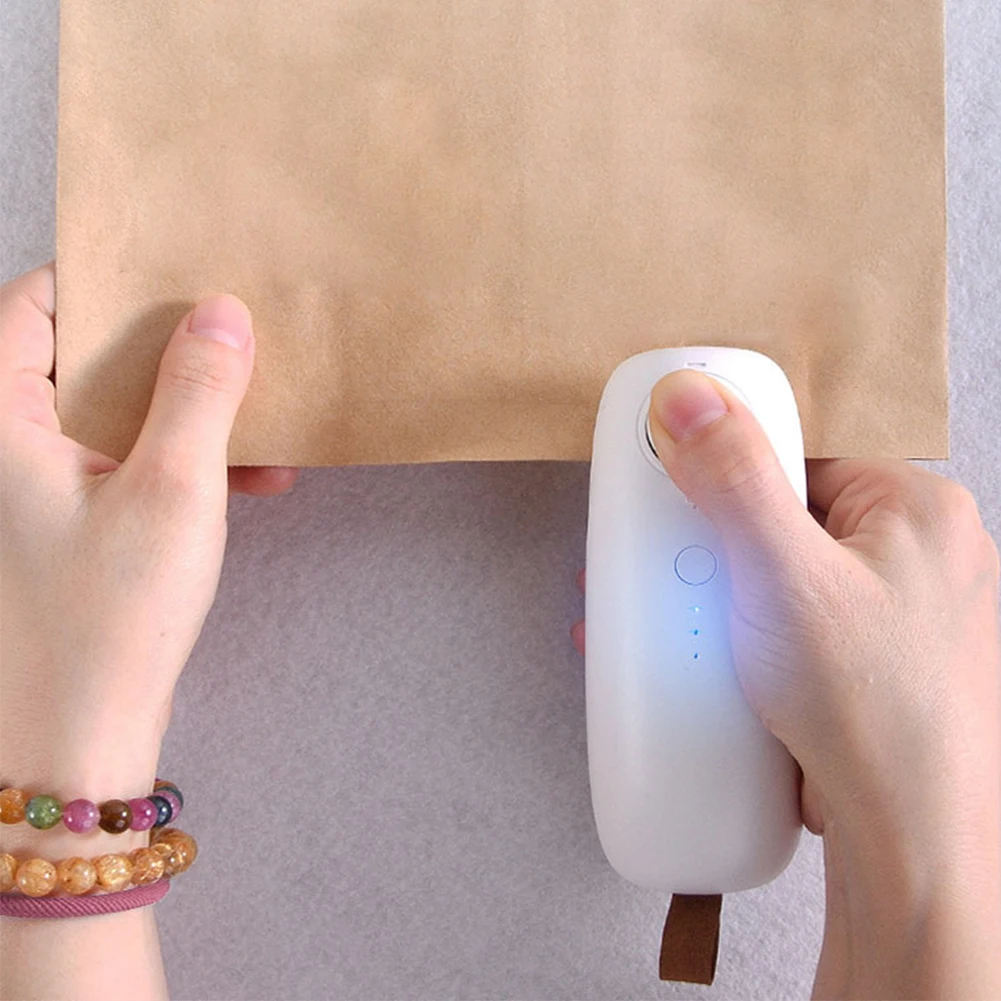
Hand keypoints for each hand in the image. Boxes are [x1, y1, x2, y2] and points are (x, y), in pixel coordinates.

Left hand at [0, 264, 295, 848]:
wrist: (78, 739)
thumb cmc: (109, 618)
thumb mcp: (173, 490)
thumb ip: (199, 392)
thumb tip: (221, 312)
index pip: (33, 306)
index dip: (105, 281)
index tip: (175, 276)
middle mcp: (3, 449)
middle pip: (79, 358)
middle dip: (167, 353)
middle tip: (233, 343)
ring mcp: (34, 490)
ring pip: (111, 414)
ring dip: (187, 414)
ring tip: (263, 426)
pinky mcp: (66, 524)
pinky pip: (123, 463)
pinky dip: (181, 463)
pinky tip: (249, 481)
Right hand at [572, 369, 1000, 999]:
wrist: (909, 845)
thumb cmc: (877, 713)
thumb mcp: (783, 575)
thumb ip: (732, 479)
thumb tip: (690, 394)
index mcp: (915, 510)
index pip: (795, 457)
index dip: (722, 477)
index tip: (672, 501)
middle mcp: (912, 557)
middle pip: (775, 522)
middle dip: (704, 551)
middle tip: (662, 573)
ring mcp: (887, 617)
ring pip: (773, 580)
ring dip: (713, 600)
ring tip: (672, 623)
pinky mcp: (860, 667)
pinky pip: (781, 629)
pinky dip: (738, 639)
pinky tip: (709, 660)